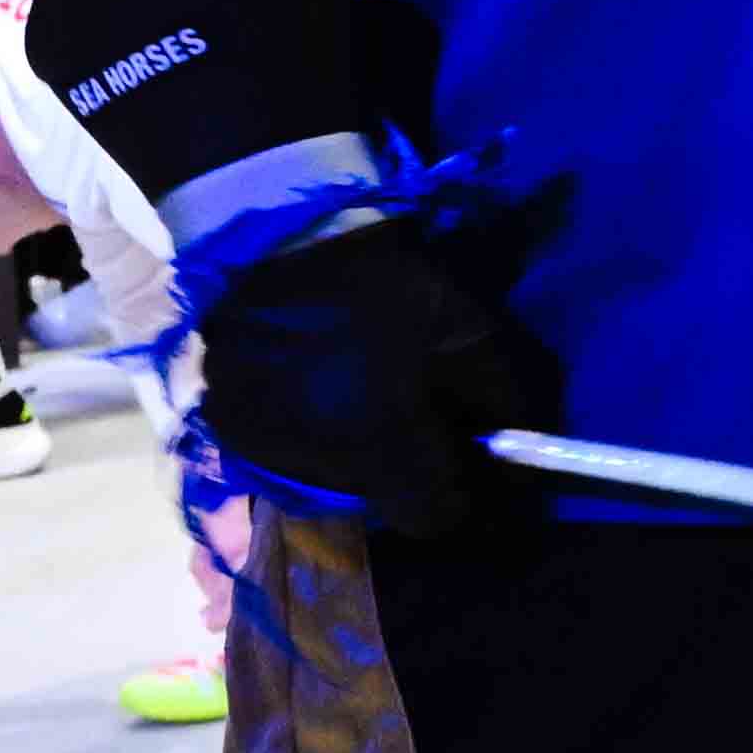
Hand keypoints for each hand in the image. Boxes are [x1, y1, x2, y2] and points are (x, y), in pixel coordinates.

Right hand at [182, 211, 549, 544]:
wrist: (280, 233)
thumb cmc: (390, 285)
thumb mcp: (475, 335)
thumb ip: (509, 410)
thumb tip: (522, 464)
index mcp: (382, 448)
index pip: (438, 518)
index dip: (469, 495)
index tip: (479, 460)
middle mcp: (319, 466)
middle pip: (387, 501)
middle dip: (416, 469)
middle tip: (425, 415)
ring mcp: (265, 450)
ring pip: (338, 479)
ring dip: (363, 451)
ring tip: (369, 391)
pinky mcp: (231, 427)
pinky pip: (289, 452)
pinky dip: (315, 430)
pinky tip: (323, 384)